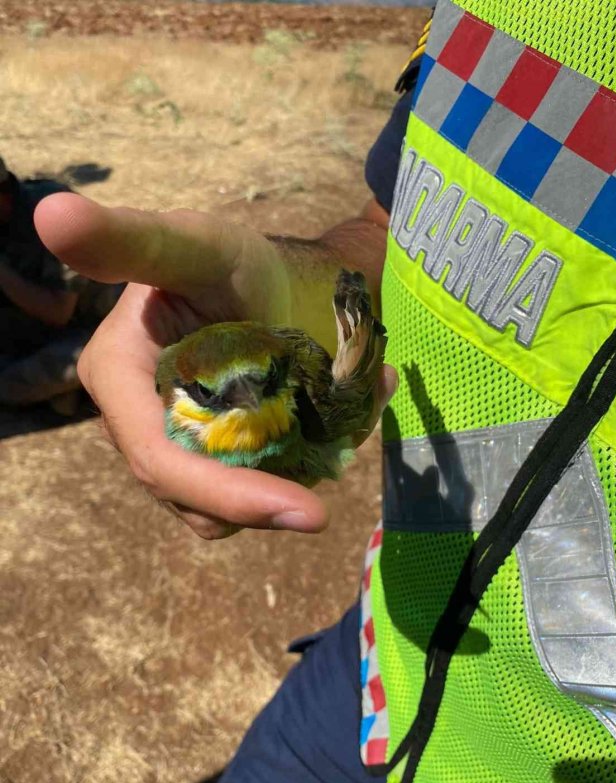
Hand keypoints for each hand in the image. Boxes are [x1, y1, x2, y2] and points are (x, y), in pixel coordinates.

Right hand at [34, 193, 395, 538]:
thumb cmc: (225, 260)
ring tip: (346, 413)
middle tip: (332, 484)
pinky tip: (340, 417)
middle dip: (267, 501)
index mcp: (120, 381)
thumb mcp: (192, 245)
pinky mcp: (213, 462)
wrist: (266, 282)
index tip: (308, 514)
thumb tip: (49, 215)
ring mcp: (179, 450)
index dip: (227, 495)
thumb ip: (131, 239)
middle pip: (197, 501)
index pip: (161, 462)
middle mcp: (140, 428)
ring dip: (292, 482)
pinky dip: (301, 471)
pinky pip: (254, 491)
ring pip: (231, 508)